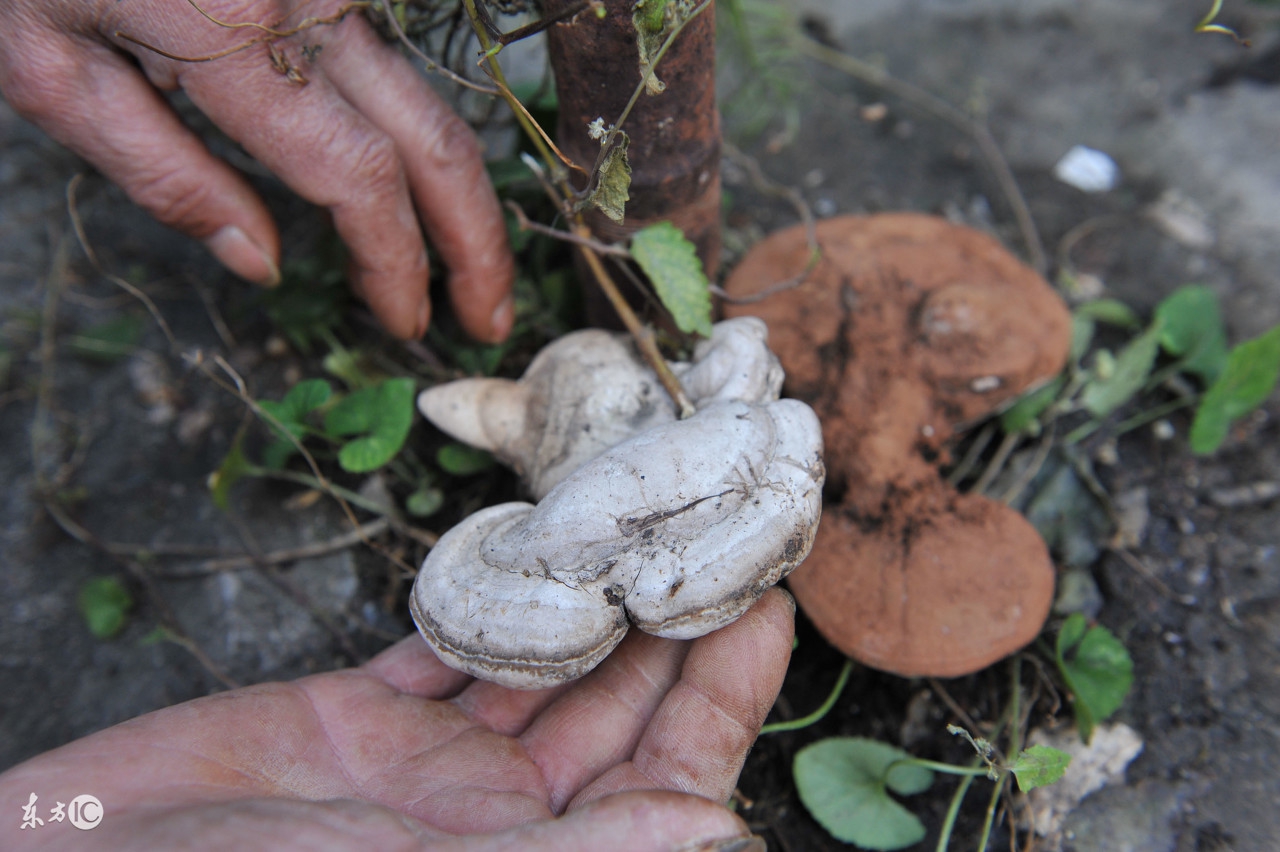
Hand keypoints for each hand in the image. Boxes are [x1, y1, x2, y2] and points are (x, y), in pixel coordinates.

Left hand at [0, 0, 514, 341]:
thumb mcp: (47, 67)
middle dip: (477, 240)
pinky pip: (386, 65)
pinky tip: (408, 192)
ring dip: (457, 194)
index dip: (398, 262)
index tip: (408, 322)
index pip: (360, 174)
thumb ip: (162, 171)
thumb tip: (259, 261)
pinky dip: (413, 140)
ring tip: (464, 265)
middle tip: (490, 317)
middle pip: (435, 138)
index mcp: (238, 32)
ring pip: (426, 99)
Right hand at [0, 589, 792, 849]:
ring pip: (540, 663)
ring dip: (591, 591)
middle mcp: (496, 826)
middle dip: (670, 612)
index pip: (670, 770)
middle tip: (716, 513)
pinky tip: (527, 539)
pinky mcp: (351, 722)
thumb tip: (721, 834)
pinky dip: (485, 595)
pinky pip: (441, 650)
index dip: (728, 687)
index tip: (770, 590)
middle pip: (617, 704)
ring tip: (643, 504)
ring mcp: (425, 773)